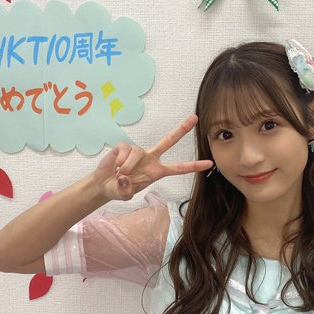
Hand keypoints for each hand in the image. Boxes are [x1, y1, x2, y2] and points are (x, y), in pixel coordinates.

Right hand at [93, 114, 212, 200]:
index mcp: (157, 172)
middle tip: (195, 118)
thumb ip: (126, 190)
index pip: (179, 168)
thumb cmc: (118, 189)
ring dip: (127, 166)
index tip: (209, 163)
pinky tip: (115, 166)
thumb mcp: (124, 195)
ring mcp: (138, 151)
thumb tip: (124, 177)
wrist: (104, 184)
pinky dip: (119, 161)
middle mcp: (151, 159)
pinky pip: (125, 150)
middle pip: (169, 141)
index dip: (193, 166)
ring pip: (137, 152)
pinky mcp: (124, 146)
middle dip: (182, 129)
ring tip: (120, 175)